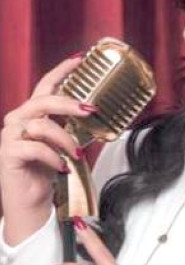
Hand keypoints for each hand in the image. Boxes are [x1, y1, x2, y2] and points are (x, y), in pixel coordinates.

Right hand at [0, 54, 95, 242]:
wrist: (31, 204)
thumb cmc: (47, 174)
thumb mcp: (63, 146)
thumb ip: (71, 129)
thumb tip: (95, 116)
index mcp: (31, 115)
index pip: (45, 86)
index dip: (61, 71)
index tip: (80, 60)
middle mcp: (18, 120)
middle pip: (43, 100)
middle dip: (69, 103)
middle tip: (91, 110)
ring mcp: (10, 136)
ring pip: (41, 125)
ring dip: (65, 140)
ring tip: (77, 156)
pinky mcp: (8, 154)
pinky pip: (34, 147)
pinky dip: (53, 157)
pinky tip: (62, 167)